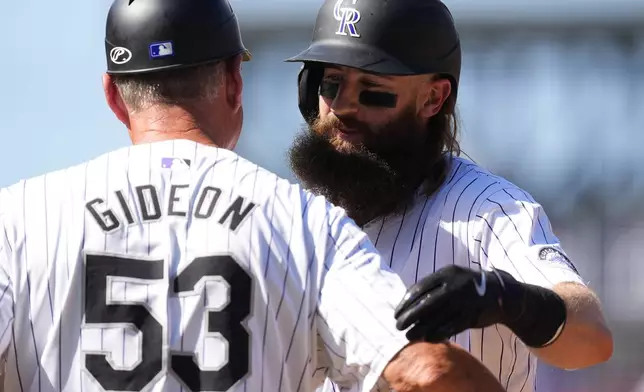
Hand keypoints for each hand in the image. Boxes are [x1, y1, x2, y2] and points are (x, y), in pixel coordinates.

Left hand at [394, 265, 512, 341]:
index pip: (419, 289)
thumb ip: (432, 285)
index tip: (396, 313)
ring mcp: (463, 302)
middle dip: (409, 316)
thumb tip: (407, 300)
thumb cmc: (467, 285)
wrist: (500, 293)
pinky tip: (426, 338)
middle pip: (426, 304)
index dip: (405, 303)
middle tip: (398, 326)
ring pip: (437, 318)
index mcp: (446, 274)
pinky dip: (437, 334)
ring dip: (420, 328)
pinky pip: (450, 327)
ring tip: (408, 335)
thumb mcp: (451, 276)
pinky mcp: (471, 316)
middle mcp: (454, 286)